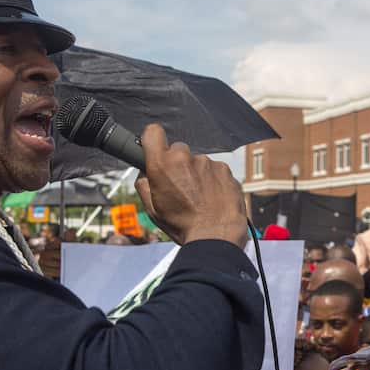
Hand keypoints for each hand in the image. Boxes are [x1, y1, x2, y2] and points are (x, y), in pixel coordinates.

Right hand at [135, 124, 247, 247]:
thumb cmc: (183, 226)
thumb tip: (144, 173)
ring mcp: (207, 162)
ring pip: (197, 162)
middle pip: (177, 150)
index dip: (152, 140)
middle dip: (177, 164)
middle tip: (181, 187)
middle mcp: (184, 158)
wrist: (216, 236)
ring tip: (200, 198)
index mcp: (162, 165)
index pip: (152, 132)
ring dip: (197, 175)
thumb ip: (144, 185)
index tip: (155, 149)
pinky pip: (214, 170)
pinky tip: (213, 199)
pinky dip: (213, 181)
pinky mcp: (225, 169)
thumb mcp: (153, 210)